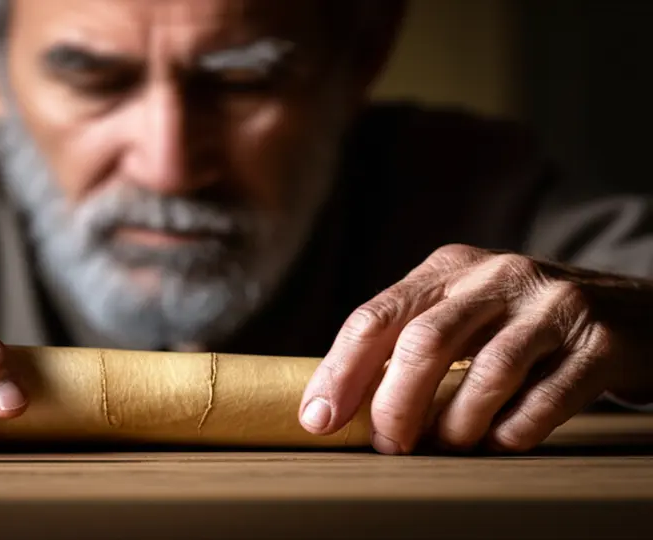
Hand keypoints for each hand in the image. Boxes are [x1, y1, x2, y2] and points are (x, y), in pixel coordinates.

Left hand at [298, 244, 652, 453]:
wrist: (634, 312)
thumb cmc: (524, 323)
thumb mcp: (465, 311)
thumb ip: (411, 339)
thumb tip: (341, 401)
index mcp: (449, 268)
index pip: (377, 316)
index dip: (341, 372)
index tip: (319, 419)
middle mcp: (497, 275)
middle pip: (424, 342)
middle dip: (395, 405)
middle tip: (388, 446)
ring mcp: (552, 305)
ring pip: (486, 372)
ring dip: (456, 425)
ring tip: (447, 448)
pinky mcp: (599, 342)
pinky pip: (546, 399)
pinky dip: (513, 431)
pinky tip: (500, 442)